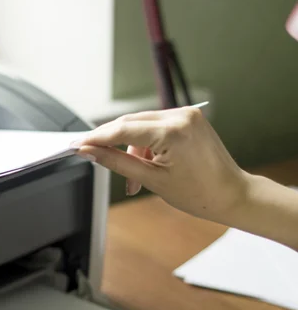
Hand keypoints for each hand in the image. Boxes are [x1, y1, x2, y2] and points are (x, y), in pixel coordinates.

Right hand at [74, 106, 248, 224]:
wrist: (232, 195)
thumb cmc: (200, 193)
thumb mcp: (151, 180)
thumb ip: (116, 162)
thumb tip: (90, 152)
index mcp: (172, 131)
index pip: (121, 130)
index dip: (96, 138)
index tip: (77, 144)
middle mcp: (180, 116)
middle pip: (129, 123)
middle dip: (110, 142)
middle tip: (91, 155)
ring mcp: (185, 114)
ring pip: (140, 125)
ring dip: (129, 148)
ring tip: (132, 180)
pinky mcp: (187, 118)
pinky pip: (154, 126)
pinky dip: (144, 144)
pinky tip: (145, 165)